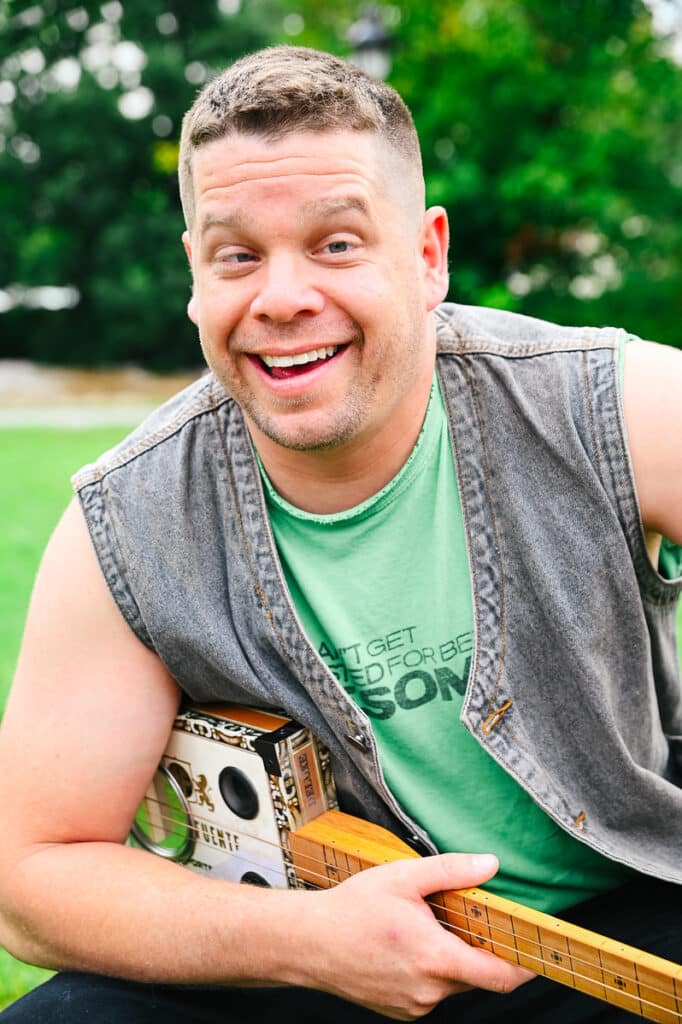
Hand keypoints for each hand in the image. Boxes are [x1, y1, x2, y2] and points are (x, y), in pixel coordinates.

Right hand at [292, 853, 533, 1020]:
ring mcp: (413, 1005)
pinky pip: (428, 991)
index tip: (536, 953)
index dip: (523, 966)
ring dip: (448, 959)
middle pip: (474, 975)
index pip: (498, 975)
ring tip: (420, 929)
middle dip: (475, 949)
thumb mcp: (403, 877)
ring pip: (450, 982)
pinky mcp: (399, 1011)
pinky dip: (427, 970)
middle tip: (460, 919)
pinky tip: (403, 947)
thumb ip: (451, 871)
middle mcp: (429, 989)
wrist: (307, 943)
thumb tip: (489, 864)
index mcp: (435, 957)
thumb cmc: (351, 909)